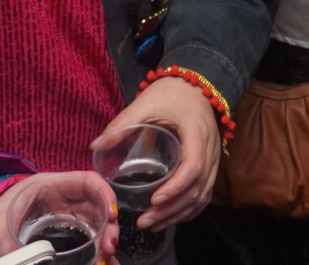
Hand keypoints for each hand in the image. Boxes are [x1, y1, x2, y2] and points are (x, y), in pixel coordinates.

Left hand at [0, 174, 119, 262]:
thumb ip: (10, 249)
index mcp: (48, 185)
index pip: (86, 180)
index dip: (104, 194)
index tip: (112, 216)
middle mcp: (61, 196)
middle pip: (95, 204)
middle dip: (108, 224)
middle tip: (109, 248)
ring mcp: (63, 213)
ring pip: (93, 221)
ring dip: (104, 239)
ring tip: (108, 259)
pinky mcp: (61, 228)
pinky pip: (84, 235)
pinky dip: (95, 247)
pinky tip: (101, 261)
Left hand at [92, 76, 219, 229]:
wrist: (194, 83)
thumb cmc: (170, 93)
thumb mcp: (146, 103)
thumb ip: (122, 124)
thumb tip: (94, 147)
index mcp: (196, 132)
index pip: (193, 166)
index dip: (175, 187)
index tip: (153, 200)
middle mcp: (210, 149)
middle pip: (198, 189)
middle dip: (171, 209)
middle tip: (144, 221)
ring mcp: (213, 158)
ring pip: (202, 196)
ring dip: (179, 214)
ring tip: (152, 224)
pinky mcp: (211, 164)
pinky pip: (204, 194)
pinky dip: (189, 209)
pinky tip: (170, 217)